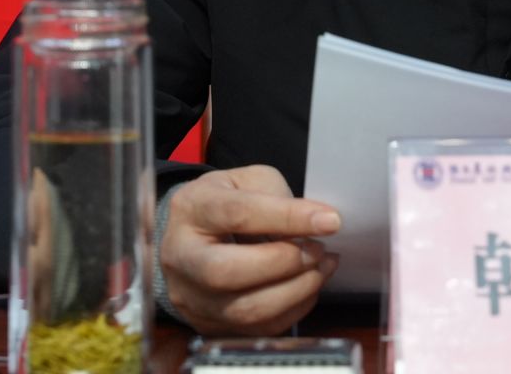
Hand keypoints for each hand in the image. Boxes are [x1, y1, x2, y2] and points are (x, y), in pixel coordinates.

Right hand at [159, 165, 342, 334]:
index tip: (330, 221)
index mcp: (191, 209)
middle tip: (319, 250)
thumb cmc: (227, 203)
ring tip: (321, 268)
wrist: (195, 234)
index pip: (237, 214)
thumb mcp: (249, 181)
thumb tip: (316, 225)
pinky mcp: (207, 324)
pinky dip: (292, 310)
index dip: (288, 218)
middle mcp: (180, 256)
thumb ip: (278, 197)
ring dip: (296, 291)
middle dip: (285, 263)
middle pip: (227, 271)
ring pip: (244, 309)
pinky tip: (307, 286)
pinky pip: (256, 329)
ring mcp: (190, 296)